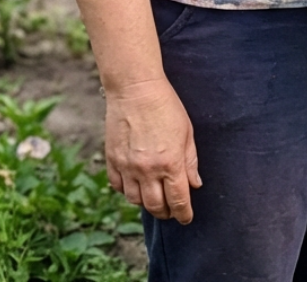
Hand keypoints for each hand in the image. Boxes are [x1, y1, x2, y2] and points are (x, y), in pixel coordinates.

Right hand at [104, 77, 201, 223]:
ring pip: (135, 200)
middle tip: (171, 211)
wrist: (136, 89)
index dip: (183, 213)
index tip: (186, 218)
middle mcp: (148, 170)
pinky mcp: (112, 160)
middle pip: (156, 206)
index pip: (178, 199)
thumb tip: (194, 184)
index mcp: (170, 162)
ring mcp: (127, 167)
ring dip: (146, 203)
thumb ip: (190, 160)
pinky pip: (118, 187)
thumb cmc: (166, 106)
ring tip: (154, 197)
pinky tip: (135, 186)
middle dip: (166, 212)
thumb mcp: (187, 131)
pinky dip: (127, 191)